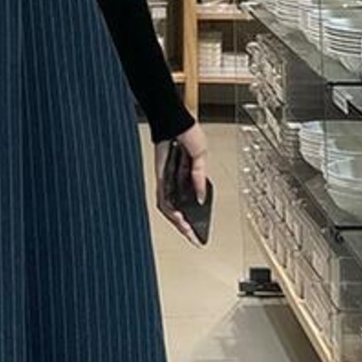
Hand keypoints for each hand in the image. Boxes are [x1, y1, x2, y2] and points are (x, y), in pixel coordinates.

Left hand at [155, 121, 209, 245]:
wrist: (175, 123)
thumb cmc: (187, 135)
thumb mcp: (201, 157)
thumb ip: (199, 179)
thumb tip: (201, 197)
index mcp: (188, 179)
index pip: (189, 204)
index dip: (194, 219)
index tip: (200, 232)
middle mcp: (176, 183)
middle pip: (178, 210)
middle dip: (186, 227)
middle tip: (194, 238)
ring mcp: (167, 182)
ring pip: (170, 208)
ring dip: (178, 221)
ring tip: (187, 230)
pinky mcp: (160, 178)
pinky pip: (162, 198)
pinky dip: (170, 208)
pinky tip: (178, 216)